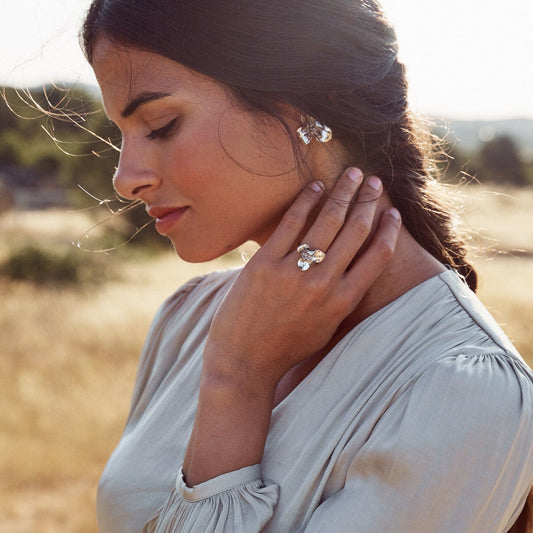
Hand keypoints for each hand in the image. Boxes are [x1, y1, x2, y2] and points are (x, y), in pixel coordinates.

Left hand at [203, 167, 401, 387]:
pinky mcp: (265, 264)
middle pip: (355, 230)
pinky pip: (290, 223)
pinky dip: (305, 201)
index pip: (377, 255)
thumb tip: (354, 266)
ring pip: (327, 221)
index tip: (393, 211)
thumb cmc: (287, 347)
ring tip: (352, 174)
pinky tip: (315, 186)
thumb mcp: (326, 327)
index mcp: (344, 301)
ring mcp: (294, 272)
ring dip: (343, 192)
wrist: (243, 362)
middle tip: (375, 180)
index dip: (389, 228)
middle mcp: (324, 284)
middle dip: (369, 200)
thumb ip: (342, 297)